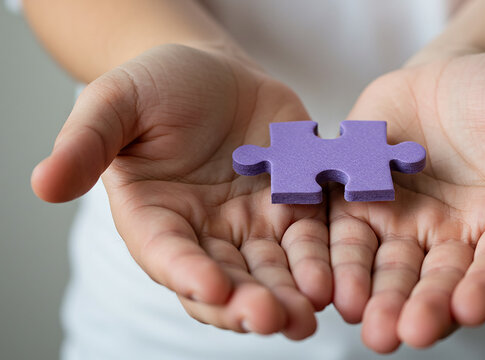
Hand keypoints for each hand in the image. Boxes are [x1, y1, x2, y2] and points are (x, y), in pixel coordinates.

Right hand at [31, 44, 331, 338]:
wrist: (213, 73)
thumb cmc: (157, 86)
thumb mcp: (115, 103)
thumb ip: (87, 142)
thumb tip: (42, 183)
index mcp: (156, 218)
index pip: (168, 255)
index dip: (188, 273)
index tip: (210, 287)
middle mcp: (206, 233)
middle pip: (228, 277)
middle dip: (249, 300)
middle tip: (273, 318)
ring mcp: (253, 223)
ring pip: (274, 267)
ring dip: (293, 291)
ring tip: (312, 310)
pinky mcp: (293, 204)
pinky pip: (311, 234)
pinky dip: (323, 256)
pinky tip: (338, 275)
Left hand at [329, 51, 484, 351]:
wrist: (453, 72)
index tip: (471, 308)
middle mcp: (452, 237)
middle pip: (435, 280)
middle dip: (418, 307)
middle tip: (402, 334)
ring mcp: (403, 223)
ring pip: (385, 266)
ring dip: (371, 292)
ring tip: (358, 314)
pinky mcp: (361, 200)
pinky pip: (344, 229)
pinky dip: (333, 253)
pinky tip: (322, 274)